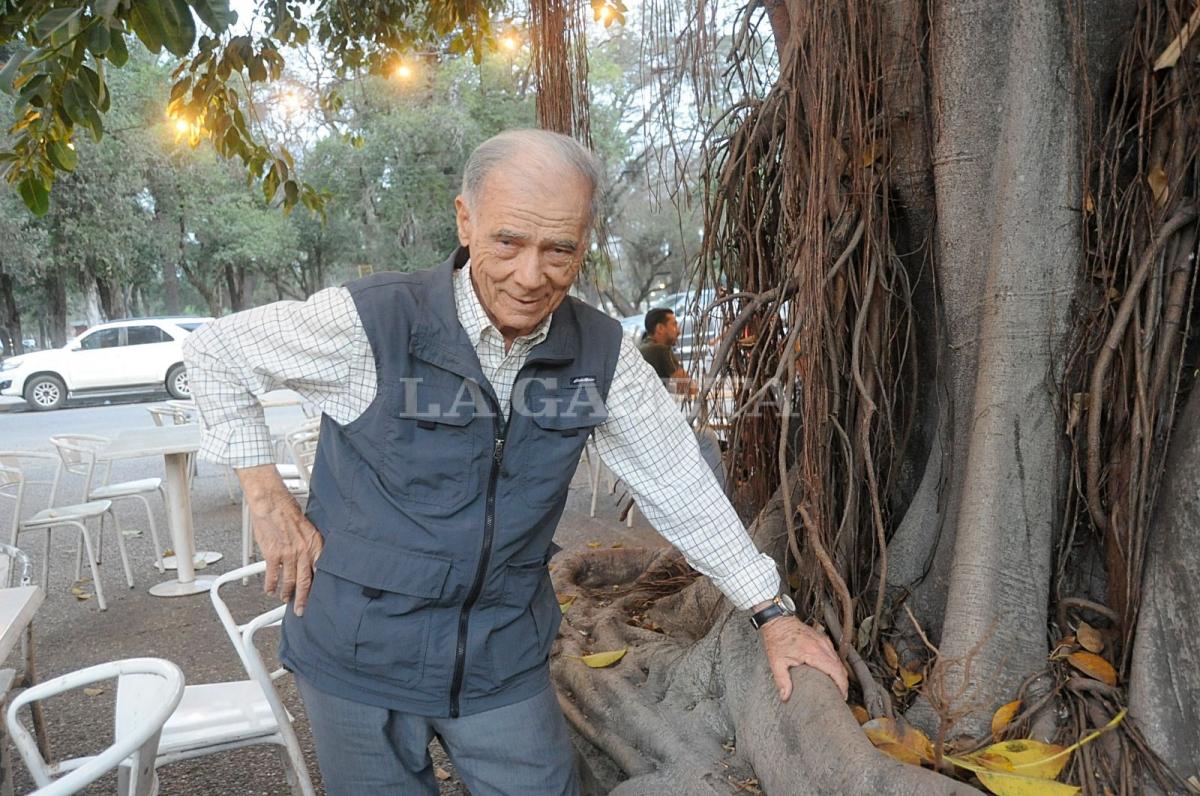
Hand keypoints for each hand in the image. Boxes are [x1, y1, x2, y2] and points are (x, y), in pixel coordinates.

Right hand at [237, 464, 323, 615]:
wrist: (272, 502)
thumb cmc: (288, 511)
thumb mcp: (308, 528)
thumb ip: (310, 545)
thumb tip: (313, 560)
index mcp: (315, 543)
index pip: (321, 570)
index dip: (320, 586)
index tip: (319, 596)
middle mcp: (304, 550)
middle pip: (306, 581)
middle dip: (303, 598)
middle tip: (302, 608)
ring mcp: (289, 554)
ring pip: (289, 581)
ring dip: (286, 593)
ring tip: (285, 599)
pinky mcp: (273, 554)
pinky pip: (272, 575)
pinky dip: (270, 585)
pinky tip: (270, 589)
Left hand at [759, 615, 848, 700]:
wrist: (777, 620)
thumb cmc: (777, 638)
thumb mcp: (776, 662)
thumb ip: (782, 680)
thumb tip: (785, 696)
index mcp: (813, 652)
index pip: (836, 671)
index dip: (842, 685)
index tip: (842, 696)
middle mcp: (822, 646)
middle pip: (840, 667)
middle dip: (843, 683)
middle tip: (840, 695)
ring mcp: (823, 641)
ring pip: (839, 660)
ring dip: (840, 674)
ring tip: (837, 687)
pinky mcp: (822, 638)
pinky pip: (834, 654)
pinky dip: (836, 665)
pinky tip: (831, 673)